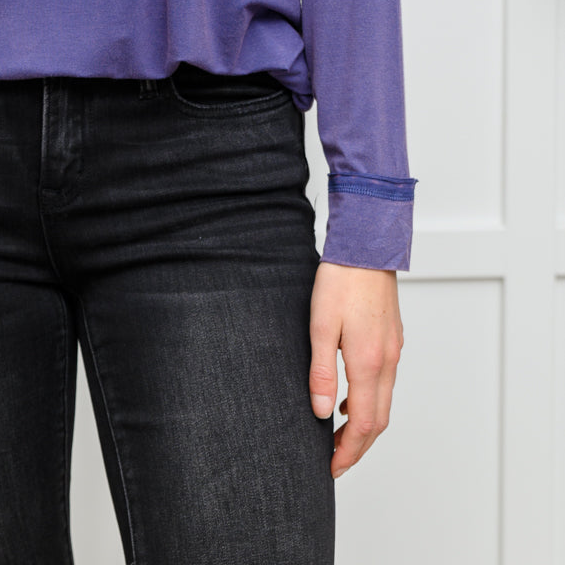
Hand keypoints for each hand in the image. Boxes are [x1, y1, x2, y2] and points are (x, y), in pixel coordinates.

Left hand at [308, 261, 403, 478]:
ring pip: (384, 402)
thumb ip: (322, 372)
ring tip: (339, 435)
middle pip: (379, 420)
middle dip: (358, 446)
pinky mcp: (391, 338)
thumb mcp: (320, 326)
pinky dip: (370, 400)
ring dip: (365, 424)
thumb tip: (322, 413)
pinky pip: (385, 382)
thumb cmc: (340, 281)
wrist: (367, 246)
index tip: (332, 468)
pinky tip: (350, 397)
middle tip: (336, 461)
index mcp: (368, 363)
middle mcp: (387, 361)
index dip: (349, 451)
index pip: (364, 424)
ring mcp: (393, 350)